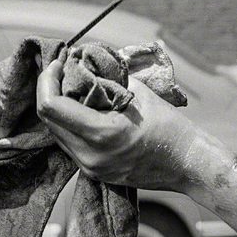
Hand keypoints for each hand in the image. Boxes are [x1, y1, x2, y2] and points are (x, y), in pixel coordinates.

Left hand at [36, 67, 202, 192]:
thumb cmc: (170, 127)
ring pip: (57, 135)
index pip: (51, 107)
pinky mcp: (95, 173)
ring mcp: (91, 168)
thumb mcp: (139, 94)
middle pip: (49, 122)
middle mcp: (90, 156)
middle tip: (62, 72)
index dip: (47, 81)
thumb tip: (84, 62)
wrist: (188, 164)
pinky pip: (71, 145)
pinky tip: (84, 110)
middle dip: (50, 92)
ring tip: (72, 89)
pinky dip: (71, 125)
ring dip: (59, 110)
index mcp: (102, 133)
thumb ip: (108, 78)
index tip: (58, 64)